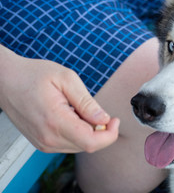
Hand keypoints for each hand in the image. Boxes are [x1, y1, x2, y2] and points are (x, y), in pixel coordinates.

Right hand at [0, 45, 119, 152]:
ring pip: (79, 146)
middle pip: (88, 146)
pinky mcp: (42, 143)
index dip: (110, 134)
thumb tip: (104, 120)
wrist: (6, 80)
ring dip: (89, 132)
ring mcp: (43, 143)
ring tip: (78, 109)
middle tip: (99, 111)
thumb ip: (87, 103)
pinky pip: (69, 144)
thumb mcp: (66, 79)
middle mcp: (48, 138)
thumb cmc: (34, 75)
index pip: (91, 142)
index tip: (115, 120)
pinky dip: (78, 133)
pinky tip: (71, 116)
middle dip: (101, 131)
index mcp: (55, 121)